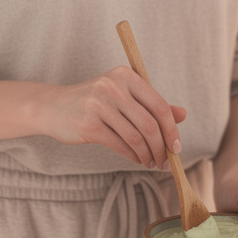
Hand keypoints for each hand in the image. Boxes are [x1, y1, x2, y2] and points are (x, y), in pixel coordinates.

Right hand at [37, 65, 185, 168]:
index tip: (177, 147)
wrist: (53, 107)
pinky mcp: (89, 124)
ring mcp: (99, 105)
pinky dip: (133, 156)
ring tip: (151, 162)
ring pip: (136, 137)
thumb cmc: (94, 102)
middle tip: (166, 160)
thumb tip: (183, 115)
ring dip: (148, 154)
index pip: (159, 105)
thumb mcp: (123, 96)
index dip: (171, 129)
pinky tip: (137, 160)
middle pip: (149, 123)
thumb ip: (152, 104)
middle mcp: (113, 86)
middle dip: (162, 147)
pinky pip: (120, 145)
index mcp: (125, 75)